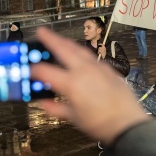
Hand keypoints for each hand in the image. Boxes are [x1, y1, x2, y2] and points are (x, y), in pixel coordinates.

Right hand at [32, 28, 148, 145]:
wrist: (127, 124)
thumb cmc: (100, 124)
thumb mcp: (73, 118)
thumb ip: (56, 108)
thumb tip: (44, 103)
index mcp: (71, 84)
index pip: (45, 71)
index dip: (33, 69)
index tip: (28, 68)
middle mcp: (84, 71)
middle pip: (63, 49)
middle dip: (50, 39)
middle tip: (41, 31)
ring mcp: (98, 68)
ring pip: (79, 50)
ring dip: (67, 43)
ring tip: (58, 39)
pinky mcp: (108, 69)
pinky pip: (91, 56)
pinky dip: (81, 52)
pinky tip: (79, 54)